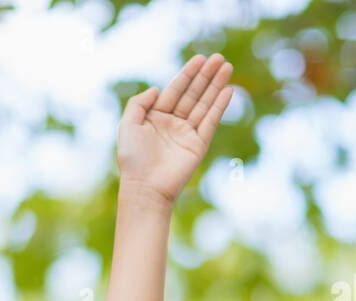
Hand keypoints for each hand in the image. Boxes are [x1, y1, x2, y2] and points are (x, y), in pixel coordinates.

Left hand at [116, 54, 233, 205]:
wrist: (145, 187)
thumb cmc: (133, 158)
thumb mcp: (128, 125)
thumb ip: (139, 103)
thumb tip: (157, 88)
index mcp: (156, 117)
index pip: (175, 90)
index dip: (187, 74)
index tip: (200, 58)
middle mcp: (173, 124)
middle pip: (192, 94)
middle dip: (206, 76)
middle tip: (219, 58)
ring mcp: (187, 134)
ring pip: (204, 104)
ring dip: (216, 86)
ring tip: (227, 67)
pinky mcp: (198, 145)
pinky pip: (210, 122)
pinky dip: (219, 106)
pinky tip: (228, 91)